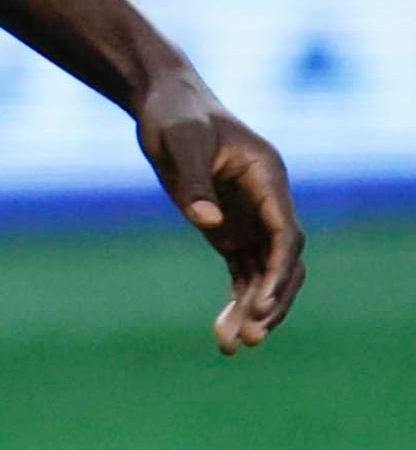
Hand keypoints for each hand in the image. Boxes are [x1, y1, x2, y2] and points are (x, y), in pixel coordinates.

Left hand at [133, 70, 306, 352]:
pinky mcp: (229, 229)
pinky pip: (242, 272)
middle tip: (250, 337)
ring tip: (231, 346)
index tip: (263, 303)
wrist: (163, 102)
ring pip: (264, 275)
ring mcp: (250, 219)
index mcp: (268, 179)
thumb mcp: (180, 141)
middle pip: (284, 264)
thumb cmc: (174, 115)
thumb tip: (208, 223)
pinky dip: (237, 300)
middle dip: (271, 301)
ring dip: (253, 310)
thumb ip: (195, 182)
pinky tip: (225, 331)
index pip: (286, 236)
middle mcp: (267, 203)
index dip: (278, 272)